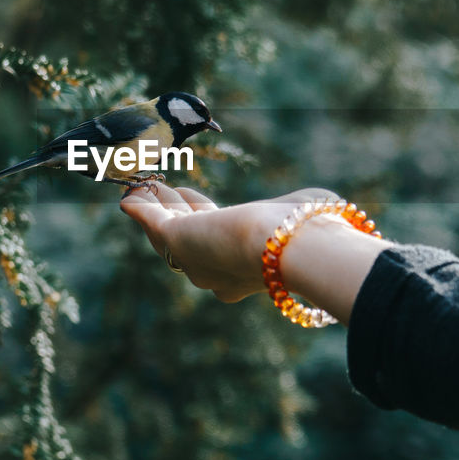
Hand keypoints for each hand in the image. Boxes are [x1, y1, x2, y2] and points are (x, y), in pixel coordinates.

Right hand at [119, 184, 338, 303]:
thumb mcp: (307, 217)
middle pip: (187, 239)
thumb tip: (331, 207)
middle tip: (163, 191)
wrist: (290, 247)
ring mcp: (194, 259)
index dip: (206, 219)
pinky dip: (139, 208)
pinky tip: (128, 196)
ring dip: (154, 207)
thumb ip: (306, 213)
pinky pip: (151, 221)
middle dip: (175, 213)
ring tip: (145, 186)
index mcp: (246, 271)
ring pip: (167, 230)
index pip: (218, 244)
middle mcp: (216, 273)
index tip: (199, 202)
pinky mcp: (177, 240)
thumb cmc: (309, 233)